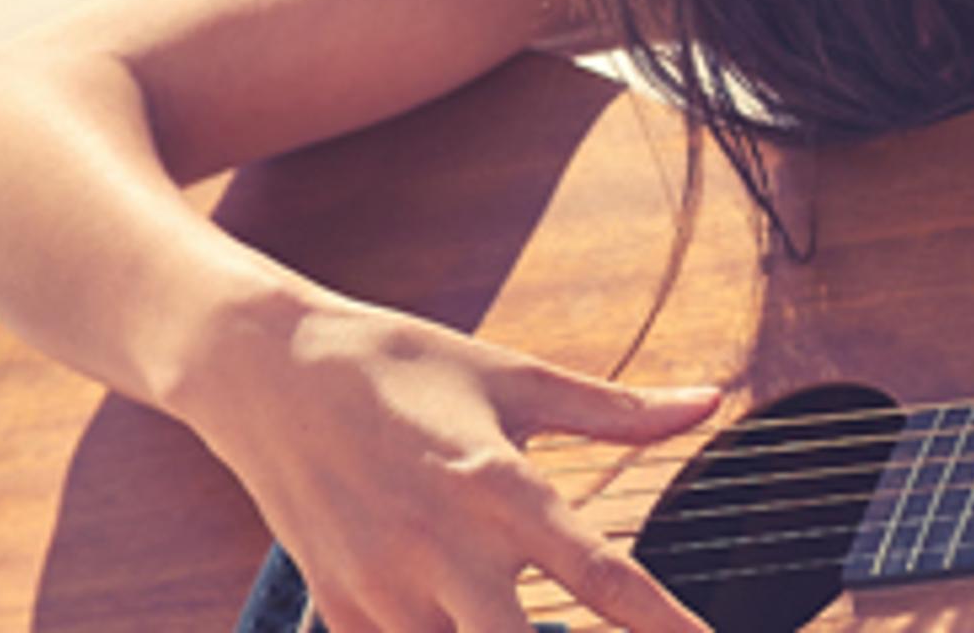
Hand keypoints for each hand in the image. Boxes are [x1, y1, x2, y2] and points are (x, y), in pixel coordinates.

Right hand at [172, 290, 722, 632]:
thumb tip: (711, 401)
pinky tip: (465, 617)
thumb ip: (615, 411)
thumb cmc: (399, 366)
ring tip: (528, 619)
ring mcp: (384, 590)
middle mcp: (442, 549)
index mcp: (496, 486)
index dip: (664, 625)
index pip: (602, 576)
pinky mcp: (341, 611)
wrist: (262, 371)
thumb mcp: (510, 377)